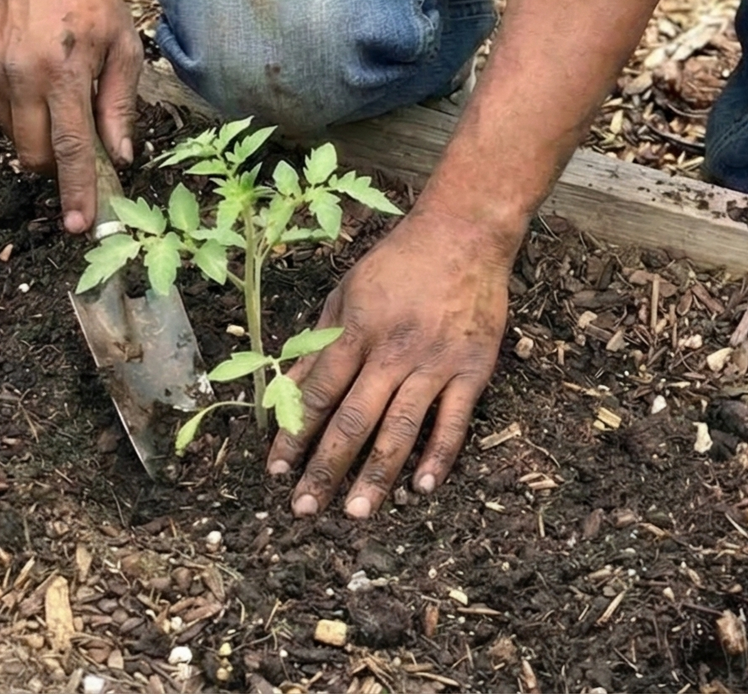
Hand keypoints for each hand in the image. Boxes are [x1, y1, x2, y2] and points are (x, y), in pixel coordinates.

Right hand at [0, 0, 140, 232]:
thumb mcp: (124, 46)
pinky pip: (2, 113)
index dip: (76, 190)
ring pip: (16, 138)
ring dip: (40, 133)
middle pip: (35, 155)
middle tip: (80, 144)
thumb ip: (120, 105)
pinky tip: (38, 74)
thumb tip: (120, 156)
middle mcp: (22, 76)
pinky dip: (23, 109)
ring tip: (60, 90)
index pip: (71, 147)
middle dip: (57, 166)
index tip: (80, 225)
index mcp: (64, 72)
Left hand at [265, 205, 514, 517]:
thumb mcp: (347, 292)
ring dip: (376, 475)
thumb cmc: (398, 263)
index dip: (293, 433)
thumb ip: (319, 341)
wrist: (464, 235)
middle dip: (325, 468)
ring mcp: (435, 362)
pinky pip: (454, 421)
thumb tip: (285, 383)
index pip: (317, 392)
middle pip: (353, 419)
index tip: (275, 470)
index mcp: (358, 328)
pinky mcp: (472, 369)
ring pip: (400, 428)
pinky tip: (422, 488)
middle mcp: (394, 349)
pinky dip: (438, 457)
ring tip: (355, 513)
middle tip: (304, 508)